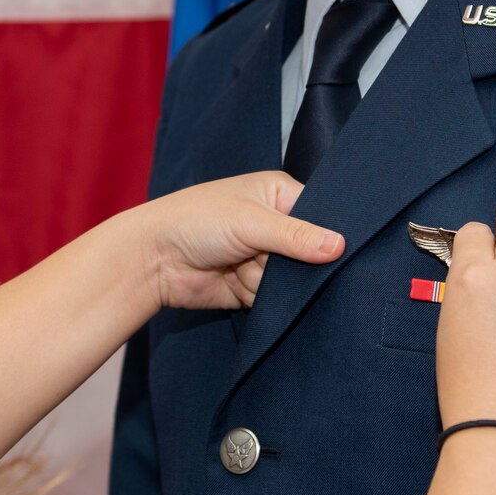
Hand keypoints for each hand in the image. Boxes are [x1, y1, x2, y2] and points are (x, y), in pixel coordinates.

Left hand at [140, 172, 344, 311]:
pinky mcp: (254, 287)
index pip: (322, 214)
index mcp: (279, 194)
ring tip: (240, 265)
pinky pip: (275, 300)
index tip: (328, 248)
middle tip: (265, 256)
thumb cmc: (196, 221)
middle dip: (292, 263)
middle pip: (311, 253)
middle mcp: (276, 225)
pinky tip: (235, 282)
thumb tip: (341, 246)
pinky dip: (258, 296)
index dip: (326, 233)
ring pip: (293, 281)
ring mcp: (265, 258)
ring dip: (268, 280)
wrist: (153, 260)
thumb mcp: (250, 221)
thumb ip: (296, 236)